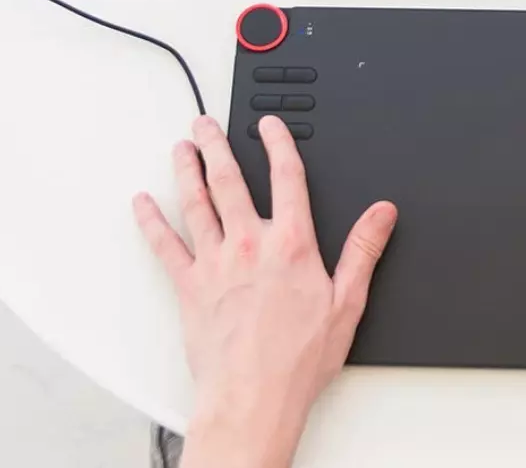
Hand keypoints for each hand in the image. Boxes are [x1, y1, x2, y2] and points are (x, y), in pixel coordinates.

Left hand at [133, 115, 396, 467]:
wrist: (253, 400)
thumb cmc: (298, 360)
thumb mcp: (348, 302)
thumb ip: (364, 250)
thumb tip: (382, 213)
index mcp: (291, 244)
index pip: (286, 177)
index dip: (278, 143)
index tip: (269, 125)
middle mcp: (249, 245)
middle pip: (229, 181)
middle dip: (216, 146)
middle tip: (205, 125)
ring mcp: (215, 264)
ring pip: (196, 203)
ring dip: (187, 171)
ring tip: (181, 148)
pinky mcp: (189, 288)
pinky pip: (165, 246)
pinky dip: (152, 222)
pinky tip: (143, 204)